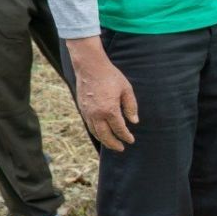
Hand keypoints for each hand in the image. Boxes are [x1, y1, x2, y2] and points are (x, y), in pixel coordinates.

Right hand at [65, 37, 138, 151]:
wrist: (90, 67)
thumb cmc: (110, 76)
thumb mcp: (126, 90)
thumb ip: (131, 107)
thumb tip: (134, 122)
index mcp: (109, 110)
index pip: (119, 129)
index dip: (126, 136)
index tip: (131, 140)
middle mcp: (96, 114)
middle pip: (105, 135)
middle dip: (114, 144)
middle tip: (121, 148)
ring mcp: (87, 112)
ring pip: (95, 132)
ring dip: (104, 140)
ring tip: (112, 144)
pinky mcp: (82, 108)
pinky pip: (89, 125)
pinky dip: (95, 132)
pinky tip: (101, 133)